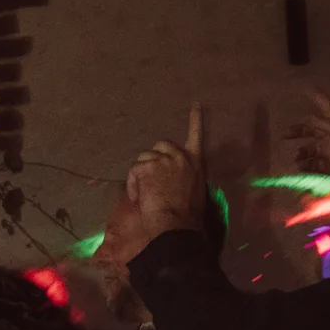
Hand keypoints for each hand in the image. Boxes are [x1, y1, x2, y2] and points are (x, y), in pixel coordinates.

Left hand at [125, 106, 206, 242]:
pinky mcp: (148, 166)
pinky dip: (133, 185)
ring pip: (144, 158)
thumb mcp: (195, 193)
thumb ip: (186, 178)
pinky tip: (139, 198)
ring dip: (141, 174)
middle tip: (150, 177)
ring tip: (145, 194)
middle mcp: (181, 157)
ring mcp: (163, 160)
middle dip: (153, 158)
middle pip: (161, 144)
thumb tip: (175, 181)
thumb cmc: (187, 217)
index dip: (195, 121)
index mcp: (196, 164)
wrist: (177, 225)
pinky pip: (134, 171)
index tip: (196, 105)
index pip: (196, 137)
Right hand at [287, 87, 329, 193]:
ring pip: (312, 149)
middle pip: (314, 130)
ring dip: (302, 151)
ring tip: (297, 156)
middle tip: (286, 134)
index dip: (318, 98)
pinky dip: (306, 165)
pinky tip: (300, 167)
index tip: (305, 90)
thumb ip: (328, 126)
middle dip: (300, 131)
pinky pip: (315, 165)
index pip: (328, 108)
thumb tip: (308, 118)